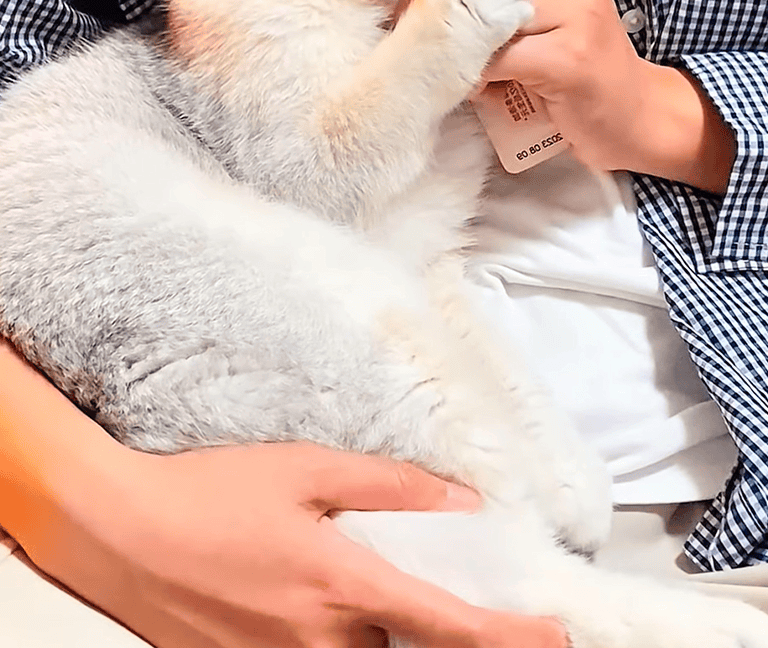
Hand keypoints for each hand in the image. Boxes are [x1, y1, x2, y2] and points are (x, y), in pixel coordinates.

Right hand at [22, 433, 567, 647]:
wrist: (121, 533)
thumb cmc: (211, 493)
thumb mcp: (305, 468)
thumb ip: (389, 486)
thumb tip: (460, 501)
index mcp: (342, 585)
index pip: (449, 626)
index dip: (511, 636)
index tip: (554, 634)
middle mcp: (321, 641)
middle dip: (446, 633)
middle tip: (459, 597)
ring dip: (391, 633)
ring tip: (375, 587)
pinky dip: (347, 636)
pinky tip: (322, 598)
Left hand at [340, 0, 734, 192]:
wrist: (635, 116)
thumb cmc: (566, 72)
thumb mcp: (522, 23)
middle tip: (398, 32)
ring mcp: (574, 8)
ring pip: (479, 11)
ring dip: (446, 44)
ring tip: (445, 68)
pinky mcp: (573, 56)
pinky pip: (500, 58)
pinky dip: (476, 76)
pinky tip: (480, 90)